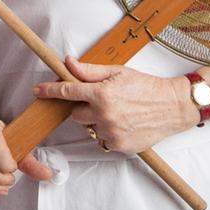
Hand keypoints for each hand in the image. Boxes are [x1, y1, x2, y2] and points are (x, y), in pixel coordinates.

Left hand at [33, 56, 188, 152]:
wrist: (172, 106)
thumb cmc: (145, 85)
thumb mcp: (116, 72)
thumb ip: (89, 71)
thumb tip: (68, 63)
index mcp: (102, 93)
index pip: (67, 92)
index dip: (49, 91)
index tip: (37, 91)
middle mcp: (105, 115)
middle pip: (76, 113)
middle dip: (83, 106)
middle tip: (101, 99)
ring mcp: (112, 132)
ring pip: (89, 127)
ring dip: (96, 120)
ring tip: (117, 111)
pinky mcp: (119, 146)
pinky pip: (102, 139)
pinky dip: (107, 132)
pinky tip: (122, 123)